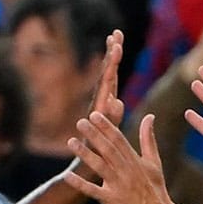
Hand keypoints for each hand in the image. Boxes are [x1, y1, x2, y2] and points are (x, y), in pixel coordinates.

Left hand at [66, 113, 173, 203]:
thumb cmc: (156, 190)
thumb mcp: (154, 162)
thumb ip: (148, 139)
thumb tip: (149, 116)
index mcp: (134, 161)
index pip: (119, 140)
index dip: (106, 126)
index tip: (94, 114)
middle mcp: (126, 171)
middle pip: (108, 149)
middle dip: (94, 135)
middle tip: (80, 122)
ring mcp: (119, 186)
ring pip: (100, 167)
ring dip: (85, 154)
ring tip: (70, 142)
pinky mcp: (112, 201)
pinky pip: (93, 191)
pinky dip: (80, 184)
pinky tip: (67, 176)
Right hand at [70, 30, 124, 181]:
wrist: (84, 168)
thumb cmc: (98, 150)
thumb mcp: (109, 129)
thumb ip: (113, 114)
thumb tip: (118, 101)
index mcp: (104, 102)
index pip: (110, 74)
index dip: (113, 55)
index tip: (117, 36)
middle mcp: (98, 105)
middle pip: (106, 75)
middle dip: (111, 54)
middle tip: (116, 34)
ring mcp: (95, 115)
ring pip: (104, 88)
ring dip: (109, 70)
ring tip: (116, 53)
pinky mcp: (95, 126)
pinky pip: (102, 113)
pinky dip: (108, 106)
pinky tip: (117, 99)